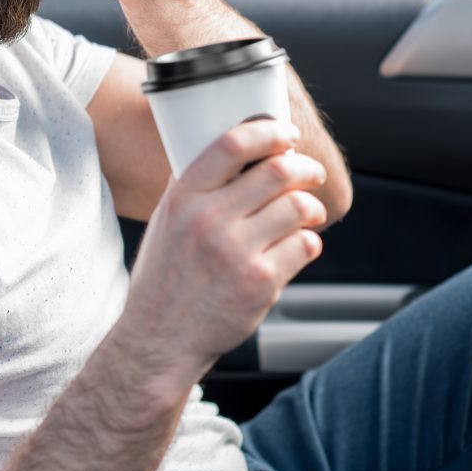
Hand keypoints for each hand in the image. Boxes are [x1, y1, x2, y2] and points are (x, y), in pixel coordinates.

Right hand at [117, 118, 326, 395]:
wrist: (159, 338)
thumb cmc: (164, 277)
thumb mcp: (165, 221)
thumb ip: (195, 186)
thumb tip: (234, 150)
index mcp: (183, 198)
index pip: (232, 144)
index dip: (268, 132)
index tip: (286, 134)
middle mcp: (208, 220)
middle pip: (277, 171)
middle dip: (304, 167)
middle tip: (310, 172)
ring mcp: (236, 252)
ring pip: (298, 206)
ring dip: (312, 205)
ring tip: (308, 211)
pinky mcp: (260, 283)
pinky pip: (304, 245)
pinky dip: (309, 241)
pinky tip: (298, 245)